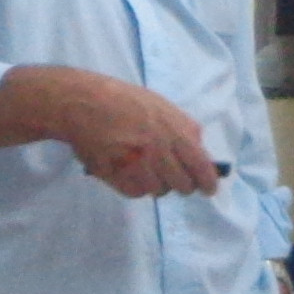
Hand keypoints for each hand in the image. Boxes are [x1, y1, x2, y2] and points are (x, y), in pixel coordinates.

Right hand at [53, 74, 219, 199]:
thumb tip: (200, 149)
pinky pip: (137, 193)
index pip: (201, 166)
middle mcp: (160, 151)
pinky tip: (129, 171)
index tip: (208, 189)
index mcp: (175, 132)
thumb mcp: (162, 106)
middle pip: (182, 185)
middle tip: (173, 178)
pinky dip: (136, 186)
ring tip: (144, 169)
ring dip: (156, 184)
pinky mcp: (118, 177)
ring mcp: (139, 166)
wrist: (84, 103)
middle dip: (181, 184)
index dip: (207, 182)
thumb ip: (183, 128)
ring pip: (159, 191)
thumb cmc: (124, 101)